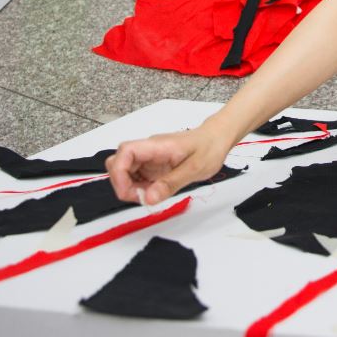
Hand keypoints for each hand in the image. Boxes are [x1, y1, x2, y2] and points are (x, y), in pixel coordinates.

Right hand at [105, 127, 226, 205]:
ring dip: (130, 187)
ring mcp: (149, 158)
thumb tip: (148, 199)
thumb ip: (170, 183)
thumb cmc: (209, 147)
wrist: (217, 138)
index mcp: (157, 145)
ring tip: (150, 196)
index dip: (119, 173)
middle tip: (141, 197)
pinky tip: (154, 192)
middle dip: (122, 183)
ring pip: (124, 171)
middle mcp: (149, 150)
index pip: (125, 152)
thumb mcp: (195, 168)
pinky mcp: (153, 166)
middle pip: (118, 162)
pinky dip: (139, 188)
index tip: (128, 192)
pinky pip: (136, 177)